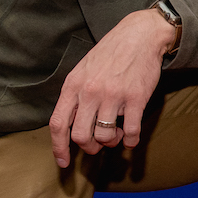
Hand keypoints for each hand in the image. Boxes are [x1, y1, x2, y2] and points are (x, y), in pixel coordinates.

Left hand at [49, 7, 179, 167]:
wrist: (139, 35)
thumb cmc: (110, 54)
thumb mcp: (83, 70)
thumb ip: (75, 95)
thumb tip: (71, 125)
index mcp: (73, 85)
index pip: (58, 124)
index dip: (59, 147)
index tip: (63, 161)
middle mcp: (90, 92)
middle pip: (81, 136)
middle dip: (90, 147)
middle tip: (98, 145)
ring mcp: (113, 96)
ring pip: (105, 136)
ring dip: (111, 142)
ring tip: (117, 134)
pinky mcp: (136, 98)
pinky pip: (131, 131)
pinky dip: (131, 141)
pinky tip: (131, 137)